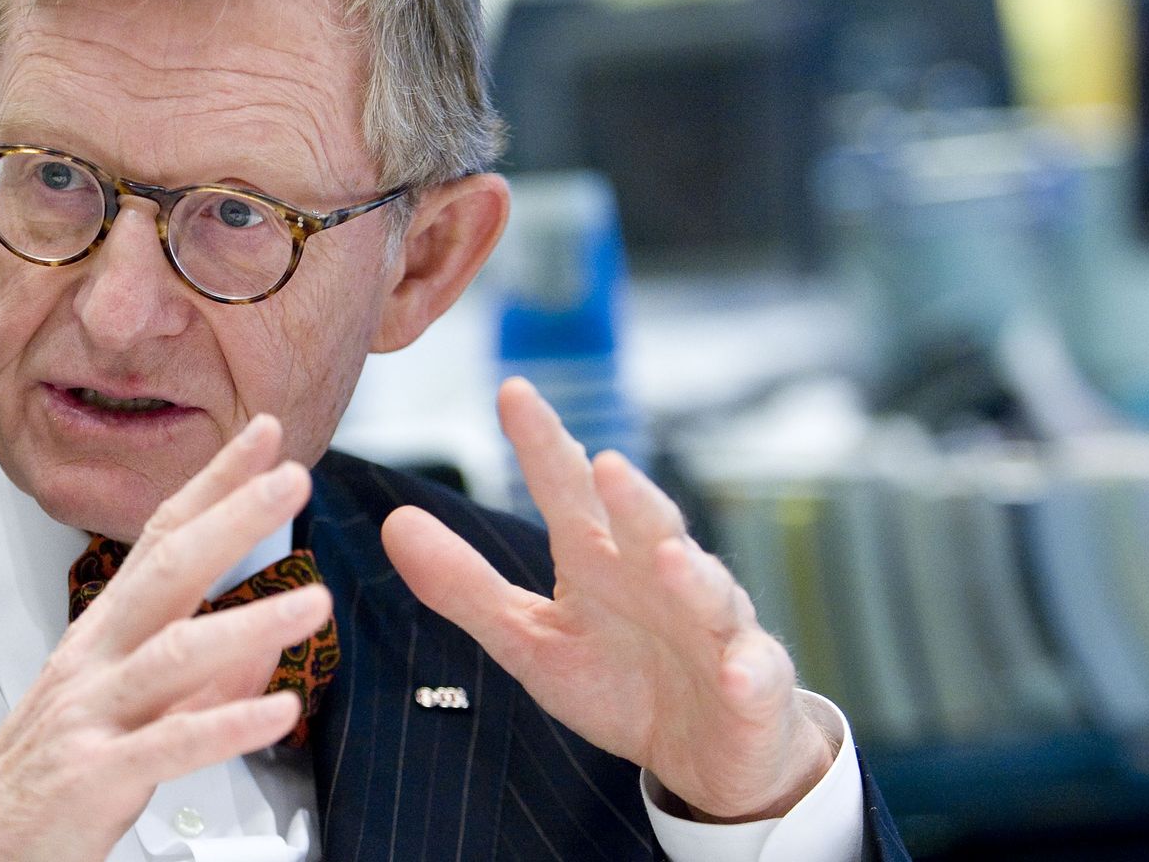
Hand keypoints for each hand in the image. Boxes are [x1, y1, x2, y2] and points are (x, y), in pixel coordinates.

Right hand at [0, 415, 331, 860]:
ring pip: (175, 653)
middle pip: (167, 570)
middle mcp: (98, 658)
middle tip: (294, 478)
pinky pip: (168, 745)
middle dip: (232, 517)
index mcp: (107, 633)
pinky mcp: (94, 775)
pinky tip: (281, 713)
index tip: (267, 435)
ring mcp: (93, 712)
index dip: (215, 481)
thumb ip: (202, 677)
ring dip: (251, 623)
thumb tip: (266, 645)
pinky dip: (226, 726)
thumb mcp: (129, 709)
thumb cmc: (53, 773)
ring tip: (316, 603)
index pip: (164, 536)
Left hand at [382, 377, 834, 820]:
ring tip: (667, 558)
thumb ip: (466, 585)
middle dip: (630, 497)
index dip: (544, 444)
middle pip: (647, 527)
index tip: (512, 392)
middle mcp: (662, 578)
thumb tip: (394, 524)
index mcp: (601, 561)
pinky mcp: (753, 687)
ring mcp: (715, 629)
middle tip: (605, 463)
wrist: (708, 755)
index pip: (570, 491)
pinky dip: (748, 670)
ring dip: (691, 573)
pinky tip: (736, 668)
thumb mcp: (530, 640)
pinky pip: (754, 676)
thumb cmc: (620, 681)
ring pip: (707, 591)